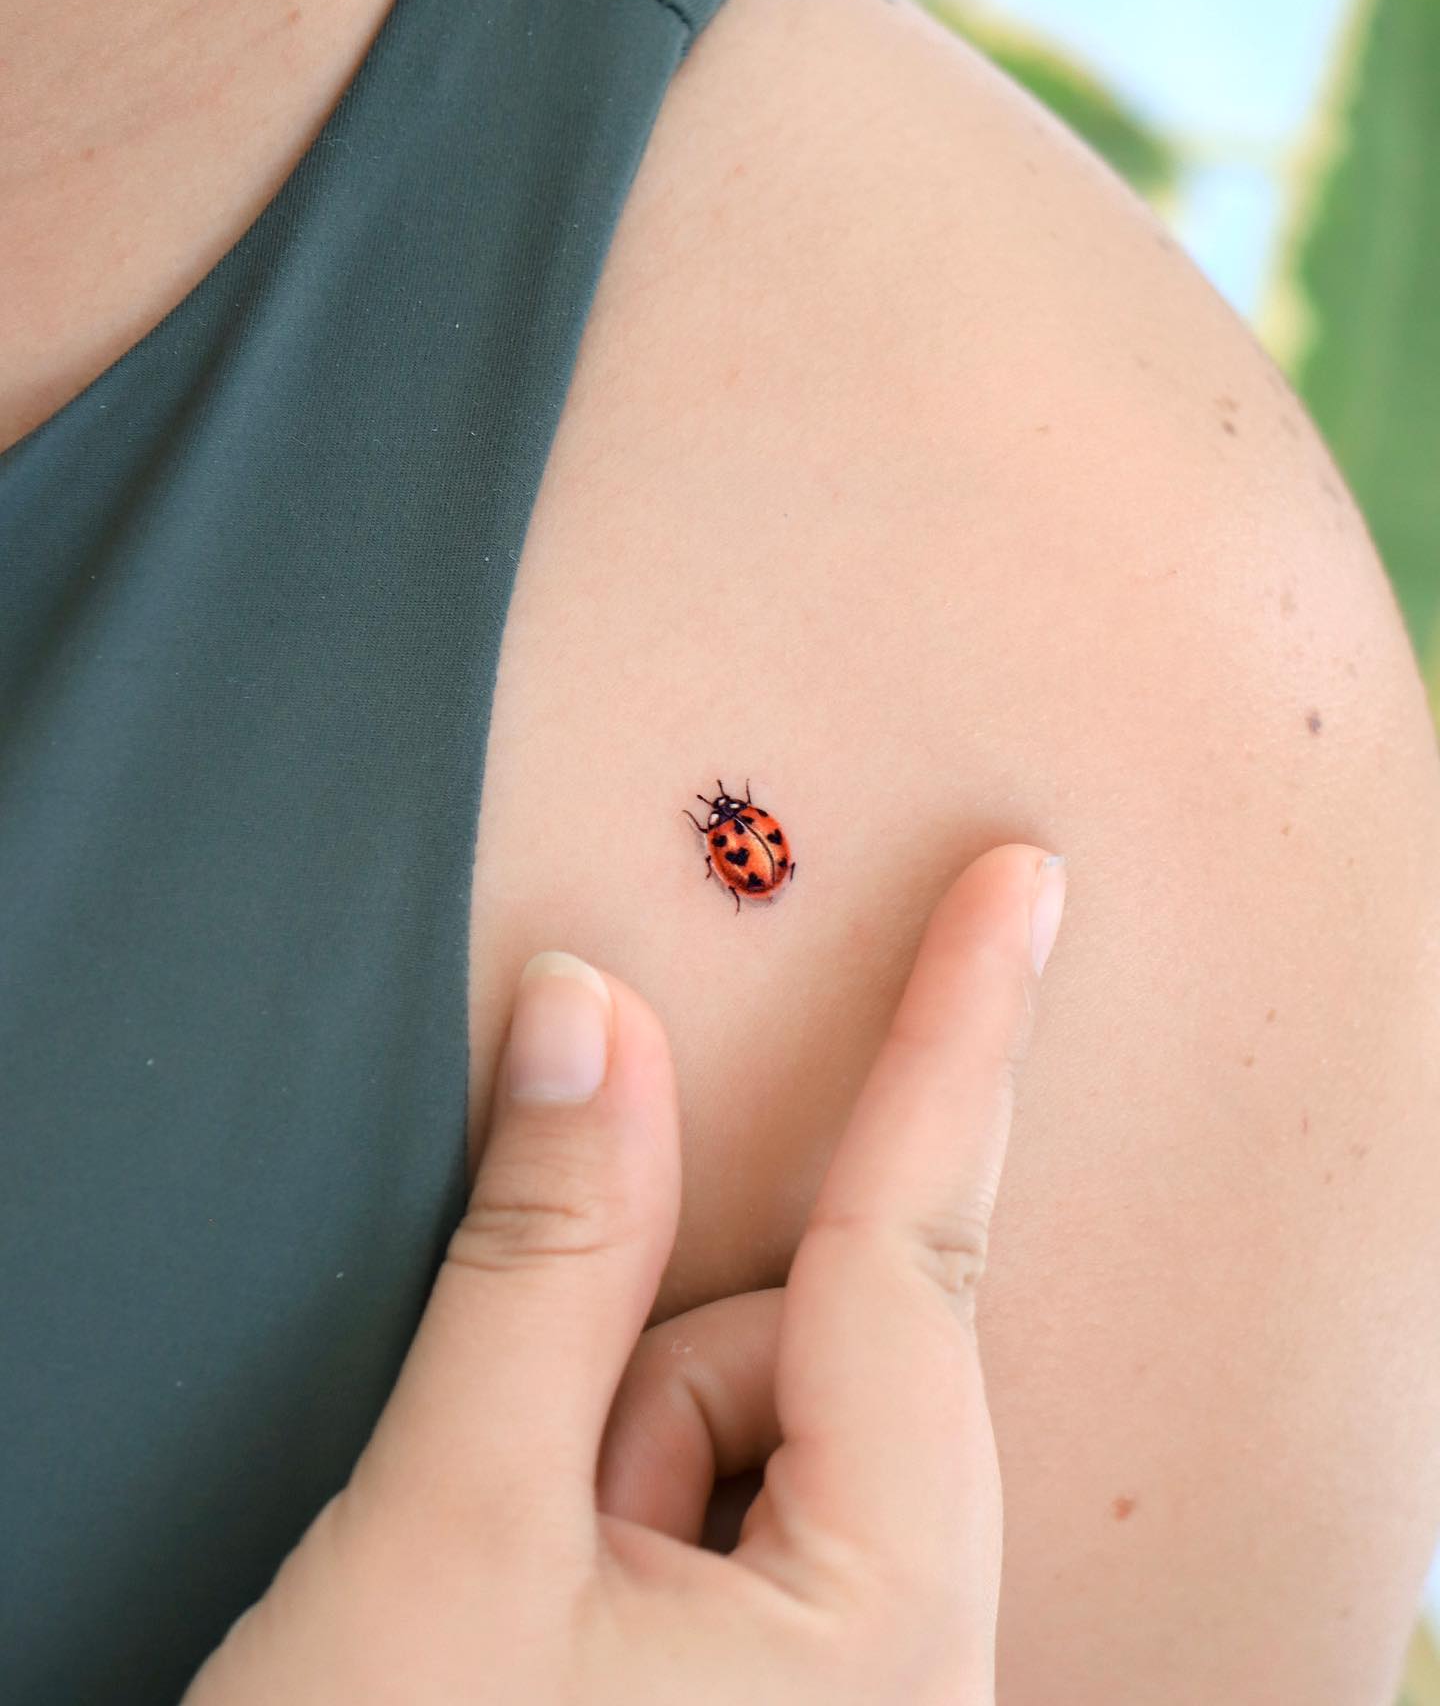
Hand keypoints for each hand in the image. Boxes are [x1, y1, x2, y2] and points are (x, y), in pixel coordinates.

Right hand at [184, 842, 1067, 1704]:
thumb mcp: (448, 1532)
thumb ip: (543, 1253)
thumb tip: (592, 1016)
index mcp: (883, 1638)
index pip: (919, 1251)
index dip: (962, 1035)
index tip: (1025, 884)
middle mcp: (906, 1670)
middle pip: (799, 1361)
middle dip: (644, 1382)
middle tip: (509, 1520)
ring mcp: (844, 1692)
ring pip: (743, 1431)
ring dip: (605, 1464)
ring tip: (500, 1607)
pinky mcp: (780, 1702)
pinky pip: (723, 1508)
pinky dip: (618, 1507)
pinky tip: (530, 1622)